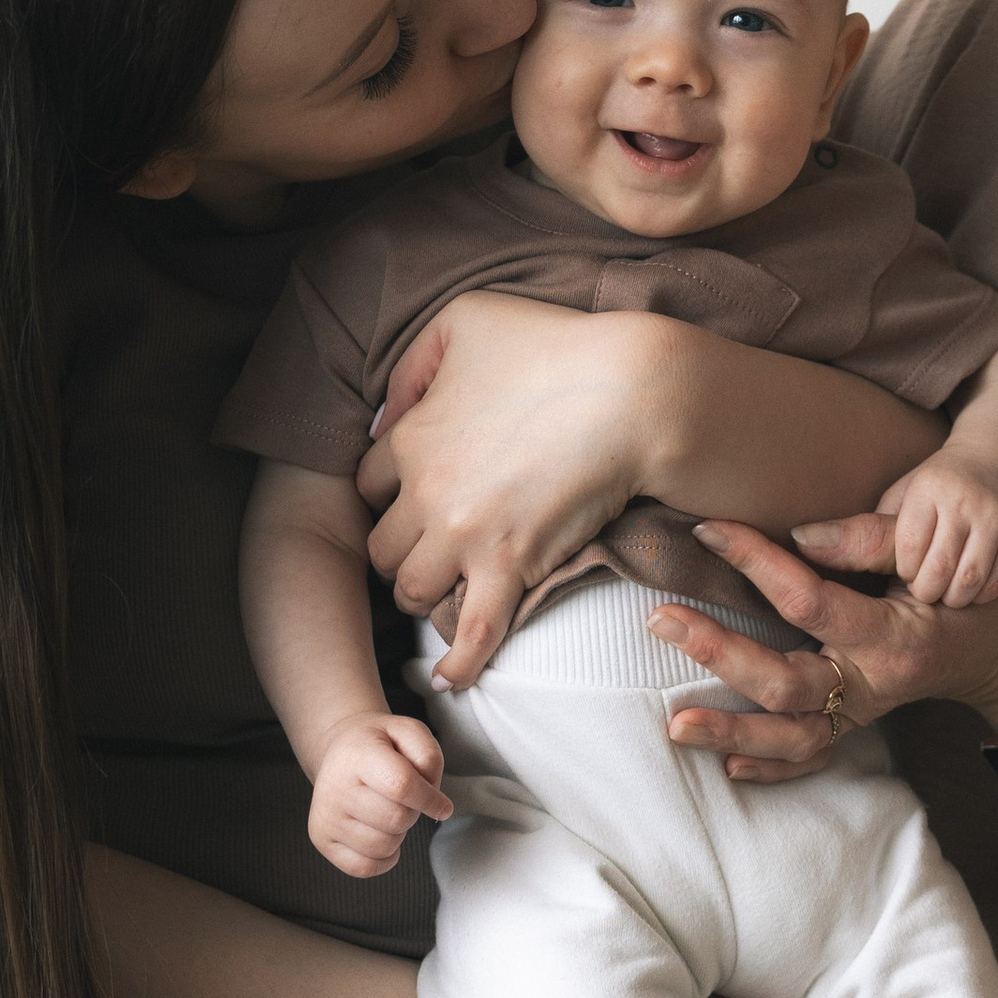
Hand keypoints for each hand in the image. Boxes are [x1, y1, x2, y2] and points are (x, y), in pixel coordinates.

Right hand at [307, 711, 453, 879]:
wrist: (339, 753)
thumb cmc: (380, 746)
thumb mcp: (410, 732)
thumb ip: (429, 757)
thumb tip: (435, 803)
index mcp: (357, 754)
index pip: (401, 786)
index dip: (430, 800)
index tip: (444, 806)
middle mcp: (334, 787)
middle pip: (396, 819)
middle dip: (412, 813)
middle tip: (402, 798)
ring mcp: (325, 816)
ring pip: (384, 846)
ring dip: (397, 834)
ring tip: (387, 811)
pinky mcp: (322, 840)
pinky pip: (366, 868)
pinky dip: (383, 857)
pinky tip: (380, 833)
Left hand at [358, 296, 672, 688]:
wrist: (630, 393)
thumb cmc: (555, 346)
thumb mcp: (466, 319)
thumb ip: (414, 361)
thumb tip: (384, 415)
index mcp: (410, 436)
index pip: (366, 486)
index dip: (389, 494)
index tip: (412, 498)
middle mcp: (424, 492)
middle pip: (381, 547)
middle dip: (400, 549)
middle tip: (429, 549)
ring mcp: (465, 536)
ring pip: (411, 591)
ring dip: (424, 593)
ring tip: (445, 590)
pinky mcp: (510, 566)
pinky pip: (471, 632)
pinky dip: (459, 663)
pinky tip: (453, 678)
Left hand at [653, 514, 997, 782]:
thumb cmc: (977, 586)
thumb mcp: (938, 551)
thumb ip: (870, 540)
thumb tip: (797, 535)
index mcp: (894, 636)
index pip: (811, 601)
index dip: (757, 564)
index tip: (707, 531)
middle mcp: (875, 685)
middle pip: (787, 683)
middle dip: (720, 654)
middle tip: (660, 620)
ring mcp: (867, 713)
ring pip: (792, 736)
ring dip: (730, 732)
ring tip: (674, 724)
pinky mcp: (861, 724)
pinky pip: (814, 757)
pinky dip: (772, 766)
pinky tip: (728, 767)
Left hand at [874, 453, 997, 605]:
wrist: (996, 462)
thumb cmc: (935, 488)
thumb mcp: (902, 496)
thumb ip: (873, 528)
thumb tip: (820, 550)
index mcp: (930, 487)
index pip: (910, 546)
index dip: (904, 569)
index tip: (905, 571)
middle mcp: (965, 500)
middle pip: (940, 567)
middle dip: (925, 590)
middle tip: (922, 590)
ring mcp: (995, 518)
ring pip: (970, 579)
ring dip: (952, 597)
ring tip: (944, 592)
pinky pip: (997, 582)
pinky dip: (979, 595)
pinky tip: (968, 588)